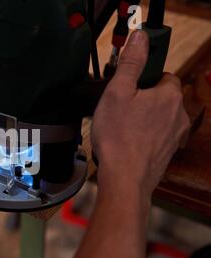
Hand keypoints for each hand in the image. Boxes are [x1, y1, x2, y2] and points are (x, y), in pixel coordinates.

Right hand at [92, 31, 190, 197]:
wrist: (124, 179)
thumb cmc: (119, 138)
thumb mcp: (117, 92)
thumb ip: (131, 63)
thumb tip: (140, 39)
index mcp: (170, 97)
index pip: (163, 75)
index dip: (143, 79)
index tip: (127, 86)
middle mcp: (178, 116)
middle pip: (160, 97)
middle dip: (141, 100)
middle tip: (118, 108)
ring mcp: (174, 137)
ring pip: (157, 118)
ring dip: (141, 119)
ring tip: (118, 127)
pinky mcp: (166, 153)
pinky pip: (153, 136)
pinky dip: (141, 136)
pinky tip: (123, 142)